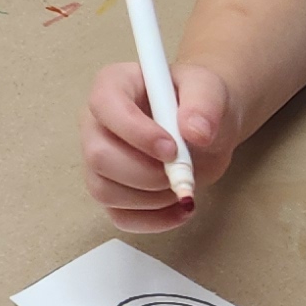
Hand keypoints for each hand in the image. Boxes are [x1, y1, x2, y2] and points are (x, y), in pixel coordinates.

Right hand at [82, 55, 244, 229]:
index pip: (105, 106)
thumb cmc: (198, 103)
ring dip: (150, 198)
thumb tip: (196, 132)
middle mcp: (96, 123)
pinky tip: (180, 208)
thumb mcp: (209, 90)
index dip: (135, 131)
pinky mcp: (111, 190)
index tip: (172, 149)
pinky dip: (153, 220)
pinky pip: (120, 216)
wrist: (204, 128)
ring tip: (183, 184)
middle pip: (99, 156)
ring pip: (104, 191)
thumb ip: (204, 104)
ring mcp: (98, 159)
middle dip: (145, 173)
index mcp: (113, 85)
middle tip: (181, 172)